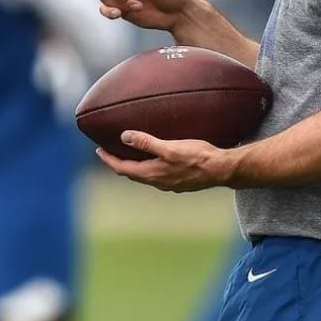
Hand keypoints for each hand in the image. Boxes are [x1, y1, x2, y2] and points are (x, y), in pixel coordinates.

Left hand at [96, 131, 234, 191]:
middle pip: (132, 173)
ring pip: (144, 175)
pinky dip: (148, 167)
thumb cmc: (197, 156)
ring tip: (129, 155)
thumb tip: (124, 137)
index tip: (99, 150)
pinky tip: (154, 161)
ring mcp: (169, 184)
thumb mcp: (169, 147)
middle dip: (119, 162)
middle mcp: (158, 182)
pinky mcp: (179, 182)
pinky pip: (157, 175)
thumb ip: (146, 142)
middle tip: (109, 152)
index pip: (122, 168)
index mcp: (152, 174)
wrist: (222, 170)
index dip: (109, 159)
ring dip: (134, 166)